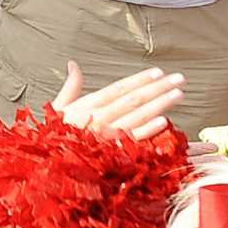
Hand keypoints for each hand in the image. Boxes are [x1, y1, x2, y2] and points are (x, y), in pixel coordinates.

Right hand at [52, 63, 186, 142]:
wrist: (50, 163)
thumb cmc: (55, 135)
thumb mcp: (59, 108)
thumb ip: (70, 86)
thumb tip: (73, 64)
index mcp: (85, 106)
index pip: (118, 89)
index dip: (138, 80)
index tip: (157, 72)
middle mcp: (98, 119)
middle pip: (133, 100)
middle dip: (157, 88)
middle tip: (178, 79)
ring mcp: (107, 135)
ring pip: (138, 116)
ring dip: (160, 105)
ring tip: (178, 94)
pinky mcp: (113, 151)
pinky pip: (135, 139)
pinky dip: (150, 130)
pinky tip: (165, 120)